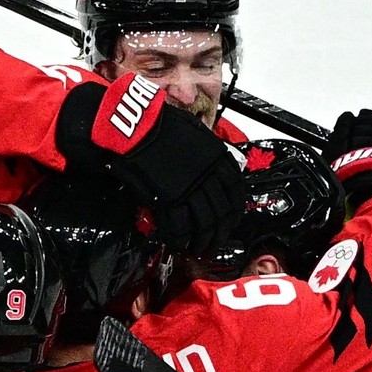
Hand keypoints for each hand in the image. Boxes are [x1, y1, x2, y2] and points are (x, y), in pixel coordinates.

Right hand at [55, 72, 245, 252]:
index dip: (234, 209)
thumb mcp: (192, 131)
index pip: (235, 191)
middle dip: (219, 232)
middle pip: (222, 213)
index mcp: (216, 158)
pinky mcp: (169, 200)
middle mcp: (208, 176)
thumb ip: (204, 149)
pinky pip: (179, 227)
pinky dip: (180, 240)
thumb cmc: (159, 123)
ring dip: (202, 240)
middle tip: (215, 242)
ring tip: (198, 249)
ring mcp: (189, 190)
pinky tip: (178, 244)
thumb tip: (208, 160)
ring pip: (204, 223)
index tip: (231, 218)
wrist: (136, 128)